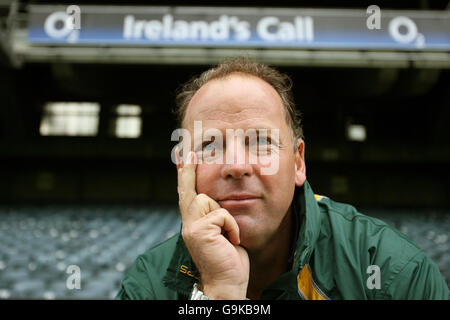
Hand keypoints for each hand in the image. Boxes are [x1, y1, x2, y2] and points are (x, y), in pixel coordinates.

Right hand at [176, 150, 249, 299]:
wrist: (227, 283)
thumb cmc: (230, 259)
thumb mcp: (223, 233)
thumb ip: (217, 217)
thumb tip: (217, 201)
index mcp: (194, 223)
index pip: (187, 193)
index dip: (185, 175)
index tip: (182, 157)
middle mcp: (188, 223)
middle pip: (190, 190)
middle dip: (187, 170)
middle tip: (187, 150)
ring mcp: (191, 227)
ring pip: (207, 198)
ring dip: (225, 215)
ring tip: (229, 235)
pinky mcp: (198, 231)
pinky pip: (221, 214)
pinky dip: (232, 226)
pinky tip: (232, 241)